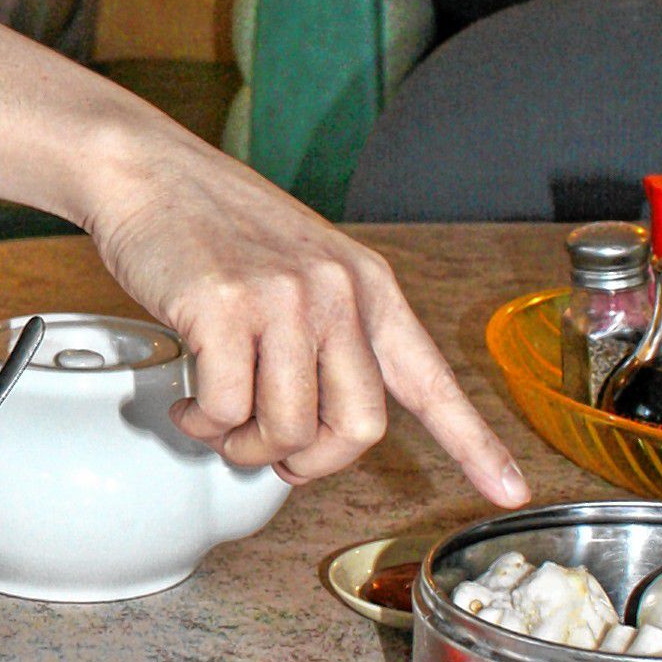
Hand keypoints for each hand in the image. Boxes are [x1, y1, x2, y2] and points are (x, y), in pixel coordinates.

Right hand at [83, 136, 529, 504]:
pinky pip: (224, 409)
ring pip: (286, 429)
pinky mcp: (224, 309)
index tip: (512, 490)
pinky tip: (187, 400)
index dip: (475, 445)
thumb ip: (326, 337)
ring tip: (215, 418)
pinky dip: (201, 421)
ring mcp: (283, 300)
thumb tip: (311, 431)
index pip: (432, 380)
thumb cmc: (217, 227)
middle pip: (357, 427)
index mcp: (369, 288)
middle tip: (270, 454)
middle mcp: (338, 293)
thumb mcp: (302, 270)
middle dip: (309, 462)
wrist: (149, 172)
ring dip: (242, 445)